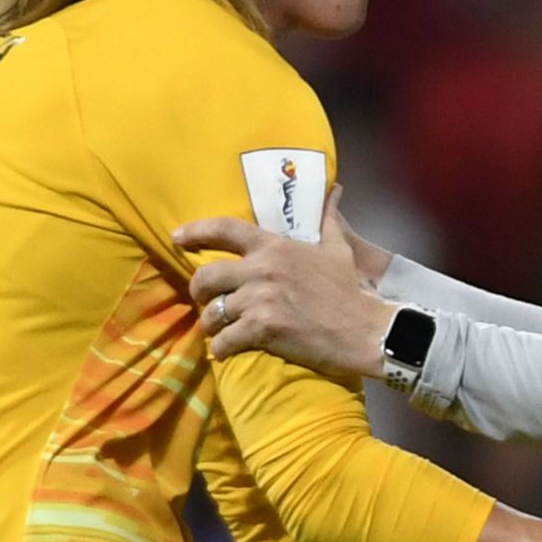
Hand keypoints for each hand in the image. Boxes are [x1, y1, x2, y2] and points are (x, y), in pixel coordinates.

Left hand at [172, 185, 394, 376]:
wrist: (364, 328)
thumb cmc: (350, 289)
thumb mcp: (338, 248)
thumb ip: (328, 220)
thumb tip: (334, 190)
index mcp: (275, 247)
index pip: (225, 229)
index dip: (196, 231)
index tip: (176, 237)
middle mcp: (262, 269)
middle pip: (206, 276)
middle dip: (199, 292)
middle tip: (205, 301)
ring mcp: (260, 300)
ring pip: (213, 313)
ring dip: (212, 325)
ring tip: (218, 331)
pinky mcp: (262, 330)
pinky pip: (224, 341)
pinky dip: (221, 349)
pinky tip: (227, 351)